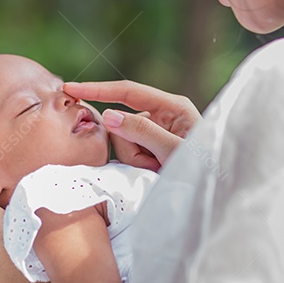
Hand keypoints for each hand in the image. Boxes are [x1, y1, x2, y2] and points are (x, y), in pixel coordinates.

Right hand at [63, 80, 200, 170]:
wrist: (212, 194)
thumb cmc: (202, 169)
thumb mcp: (173, 150)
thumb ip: (142, 131)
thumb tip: (108, 114)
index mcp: (172, 106)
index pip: (128, 91)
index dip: (98, 89)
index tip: (71, 88)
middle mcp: (162, 116)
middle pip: (122, 123)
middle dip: (132, 148)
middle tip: (155, 164)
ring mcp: (154, 134)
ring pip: (122, 142)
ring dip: (136, 161)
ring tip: (158, 171)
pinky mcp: (149, 149)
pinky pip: (127, 156)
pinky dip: (137, 167)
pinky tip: (155, 173)